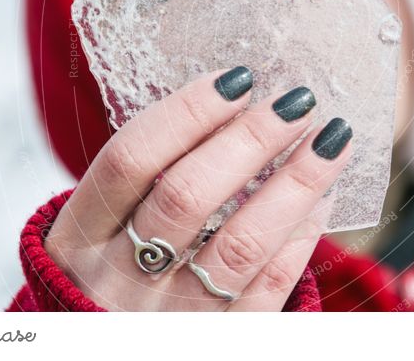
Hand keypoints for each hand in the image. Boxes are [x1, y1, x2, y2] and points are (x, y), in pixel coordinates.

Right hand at [44, 66, 352, 310]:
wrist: (103, 356)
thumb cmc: (107, 278)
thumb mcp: (94, 232)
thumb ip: (142, 182)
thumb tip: (225, 107)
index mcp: (80, 236)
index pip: (130, 158)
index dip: (186, 112)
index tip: (237, 80)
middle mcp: (120, 277)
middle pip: (188, 195)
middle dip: (251, 140)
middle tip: (298, 102)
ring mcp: (171, 315)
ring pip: (241, 243)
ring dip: (294, 183)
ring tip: (332, 139)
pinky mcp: (219, 340)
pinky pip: (269, 286)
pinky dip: (301, 236)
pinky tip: (323, 197)